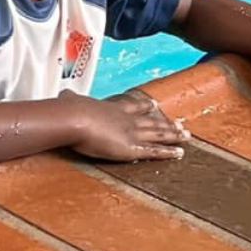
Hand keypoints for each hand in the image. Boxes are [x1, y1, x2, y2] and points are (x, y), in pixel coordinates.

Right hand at [64, 90, 190, 162]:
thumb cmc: (70, 110)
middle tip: (179, 123)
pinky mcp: (132, 148)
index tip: (153, 104)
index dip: (144, 106)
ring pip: (159, 134)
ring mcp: (132, 132)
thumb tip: (63, 97)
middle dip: (166, 122)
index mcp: (112, 107)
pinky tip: (180, 153)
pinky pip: (154, 151)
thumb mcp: (70, 102)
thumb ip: (70, 100)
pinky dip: (168, 153)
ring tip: (187, 136)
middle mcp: (127, 119)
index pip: (133, 106)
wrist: (75, 117)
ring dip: (173, 135)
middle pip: (151, 120)